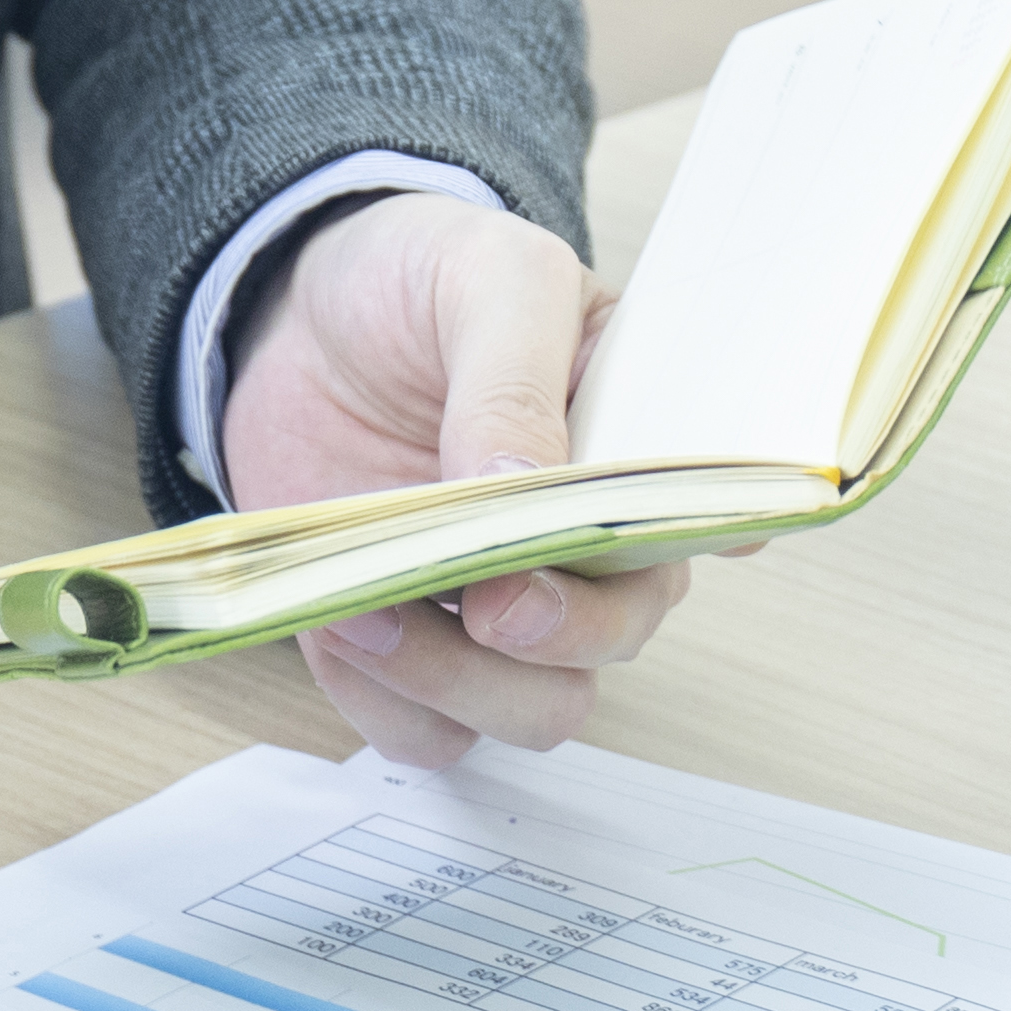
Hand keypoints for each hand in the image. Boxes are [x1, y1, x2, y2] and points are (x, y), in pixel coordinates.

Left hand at [218, 190, 683, 763]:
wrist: (302, 310)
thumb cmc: (424, 280)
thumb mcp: (485, 279)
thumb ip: (512, 379)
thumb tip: (527, 488)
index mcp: (645, 453)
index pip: (708, 532)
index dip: (673, 554)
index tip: (605, 547)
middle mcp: (592, 548)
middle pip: (617, 640)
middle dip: (553, 634)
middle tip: (483, 597)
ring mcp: (505, 606)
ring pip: (533, 709)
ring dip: (456, 683)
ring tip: (366, 612)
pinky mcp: (418, 649)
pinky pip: (428, 732)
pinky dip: (382, 703)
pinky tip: (336, 626)